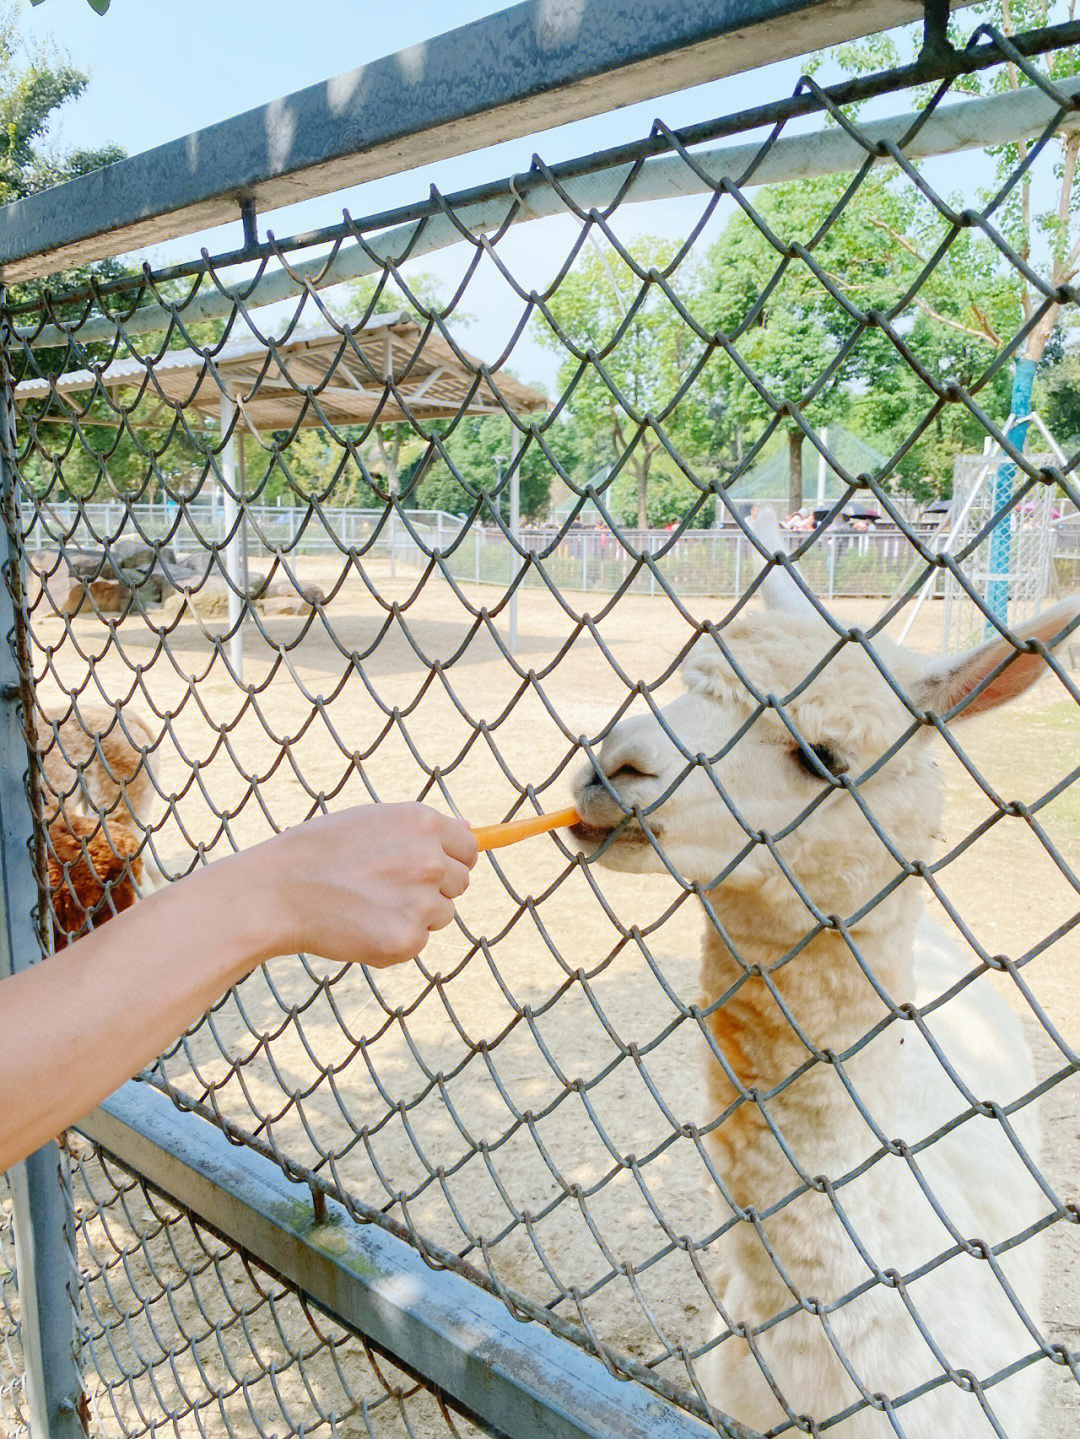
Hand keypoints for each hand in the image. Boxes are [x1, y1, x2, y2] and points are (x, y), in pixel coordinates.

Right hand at [251, 803, 477, 968]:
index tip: (430, 869)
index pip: (469, 848)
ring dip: (415, 915)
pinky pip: (417, 942)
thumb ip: (422, 829)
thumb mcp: (372, 821)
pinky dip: (395, 941)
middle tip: (386, 888)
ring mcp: (422, 901)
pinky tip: (360, 927)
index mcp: (423, 823)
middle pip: (460, 883)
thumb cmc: (319, 852)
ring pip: (442, 914)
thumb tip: (471, 828)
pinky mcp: (408, 939)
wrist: (278, 891)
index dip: (450, 860)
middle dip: (434, 888)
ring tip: (367, 905)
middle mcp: (431, 860)